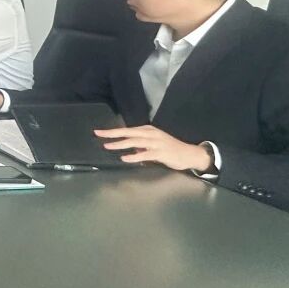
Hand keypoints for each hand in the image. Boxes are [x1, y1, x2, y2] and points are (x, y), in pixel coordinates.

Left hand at [93, 125, 211, 170]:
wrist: (189, 154)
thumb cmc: (170, 149)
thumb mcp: (153, 143)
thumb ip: (140, 145)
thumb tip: (129, 148)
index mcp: (148, 130)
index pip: (127, 130)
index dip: (112, 131)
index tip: (98, 132)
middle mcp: (151, 134)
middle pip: (128, 132)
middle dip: (112, 134)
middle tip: (99, 135)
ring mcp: (156, 142)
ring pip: (135, 141)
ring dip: (120, 144)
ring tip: (108, 146)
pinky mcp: (161, 152)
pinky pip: (145, 154)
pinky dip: (134, 156)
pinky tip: (125, 158)